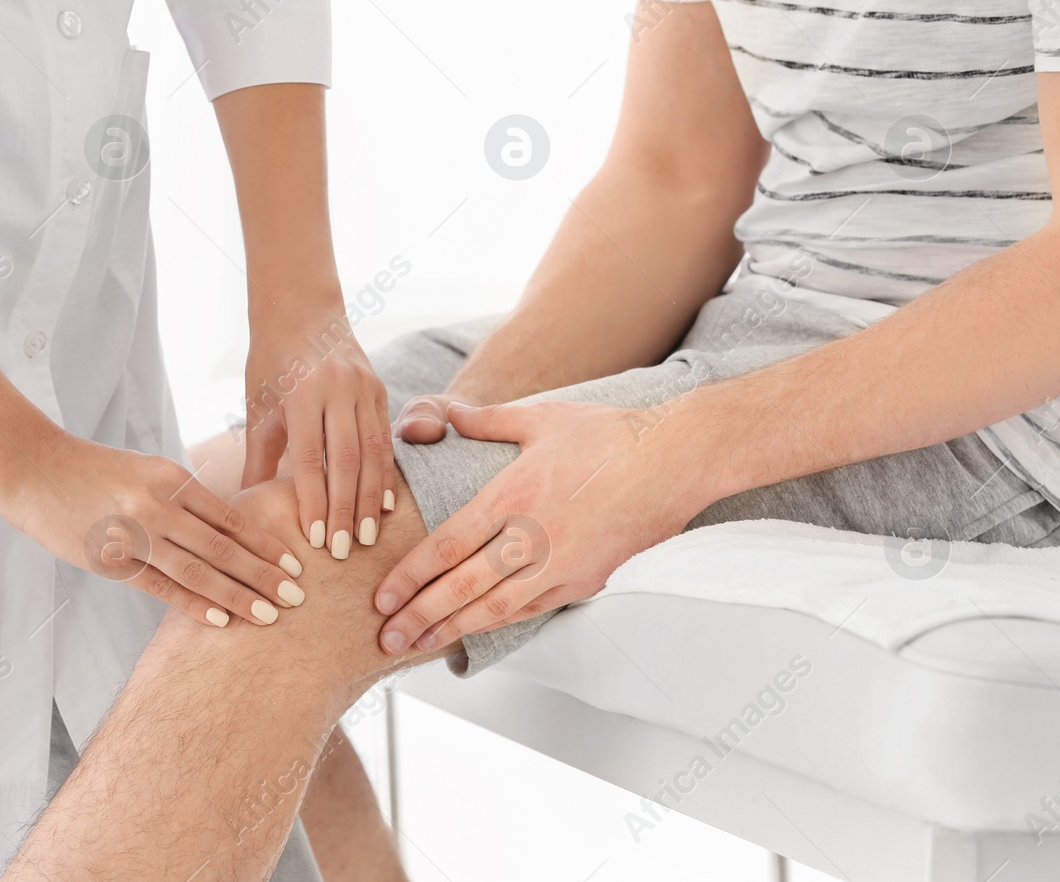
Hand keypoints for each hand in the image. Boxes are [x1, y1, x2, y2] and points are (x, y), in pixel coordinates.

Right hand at [4, 433, 306, 629]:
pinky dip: (192, 604)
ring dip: (237, 595)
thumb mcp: (147, 470)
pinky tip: (219, 619)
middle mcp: (159, 505)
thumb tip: (226, 530)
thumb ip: (183, 498)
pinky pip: (160, 586)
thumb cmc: (95, 470)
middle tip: (298, 598)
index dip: (265, 543)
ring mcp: (135, 534)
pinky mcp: (111, 560)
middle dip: (263, 574)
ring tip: (269, 615)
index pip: (231, 516)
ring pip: (198, 570)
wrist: (34, 469)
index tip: (294, 564)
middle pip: (224, 547)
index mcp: (172, 478)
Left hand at [241, 315, 394, 558]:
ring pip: (372, 452)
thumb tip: (246, 510)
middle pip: (345, 461)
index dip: (313, 502)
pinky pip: (385, 439)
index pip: (309, 459)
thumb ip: (258, 459)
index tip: (317, 540)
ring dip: (371, 499)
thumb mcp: (259, 407)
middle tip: (345, 552)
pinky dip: (385, 474)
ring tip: (369, 538)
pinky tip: (385, 504)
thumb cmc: (271, 363)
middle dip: (346, 510)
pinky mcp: (379, 388)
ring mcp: (363, 387)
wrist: (302, 309)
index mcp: (301, 393)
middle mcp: (337, 388)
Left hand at [372, 400, 711, 654]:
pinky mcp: (587, 579)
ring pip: (496, 608)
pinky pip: (533, 609)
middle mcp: (533, 536)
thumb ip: (486, 421)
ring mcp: (562, 564)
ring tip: (416, 646)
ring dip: (452, 630)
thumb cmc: (609, 433)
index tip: (381, 596)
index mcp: (514, 494)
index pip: (448, 545)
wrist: (678, 458)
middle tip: (384, 637)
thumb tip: (446, 413)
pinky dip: (498, 624)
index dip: (410, 576)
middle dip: (419, 615)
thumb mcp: (541, 417)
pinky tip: (473, 632)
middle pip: (463, 586)